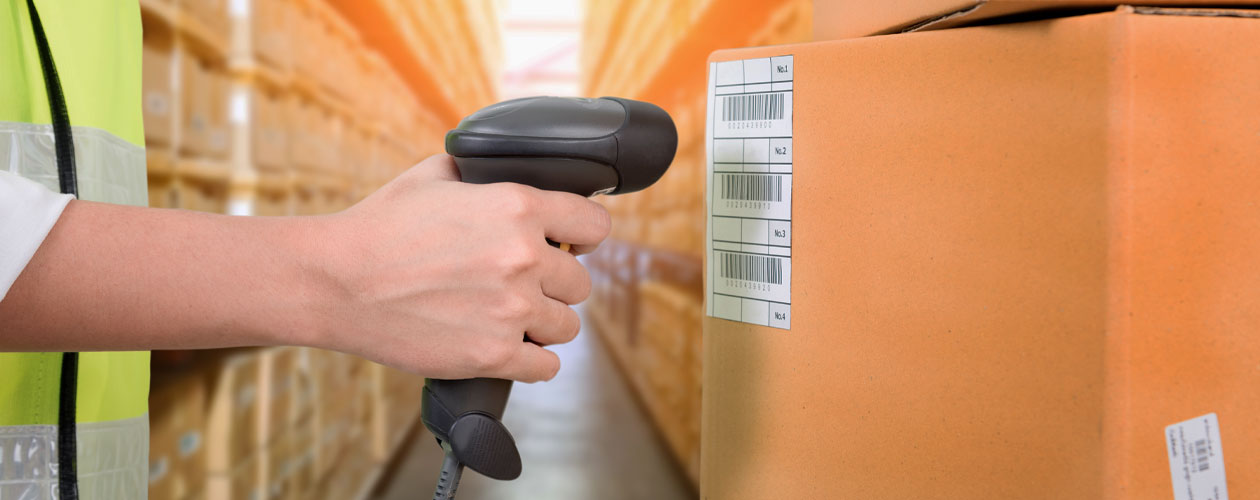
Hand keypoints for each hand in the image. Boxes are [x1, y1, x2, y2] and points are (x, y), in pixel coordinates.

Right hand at [306, 154, 610, 381]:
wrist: (336, 281)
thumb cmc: (379, 226)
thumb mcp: (435, 174)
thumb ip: (482, 172)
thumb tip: (503, 169)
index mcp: (517, 206)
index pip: (594, 224)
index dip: (585, 235)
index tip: (575, 244)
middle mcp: (523, 257)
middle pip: (580, 282)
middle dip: (555, 284)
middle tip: (524, 286)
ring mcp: (511, 309)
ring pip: (567, 327)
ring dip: (544, 324)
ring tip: (513, 319)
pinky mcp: (493, 354)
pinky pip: (546, 367)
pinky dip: (532, 362)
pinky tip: (511, 350)